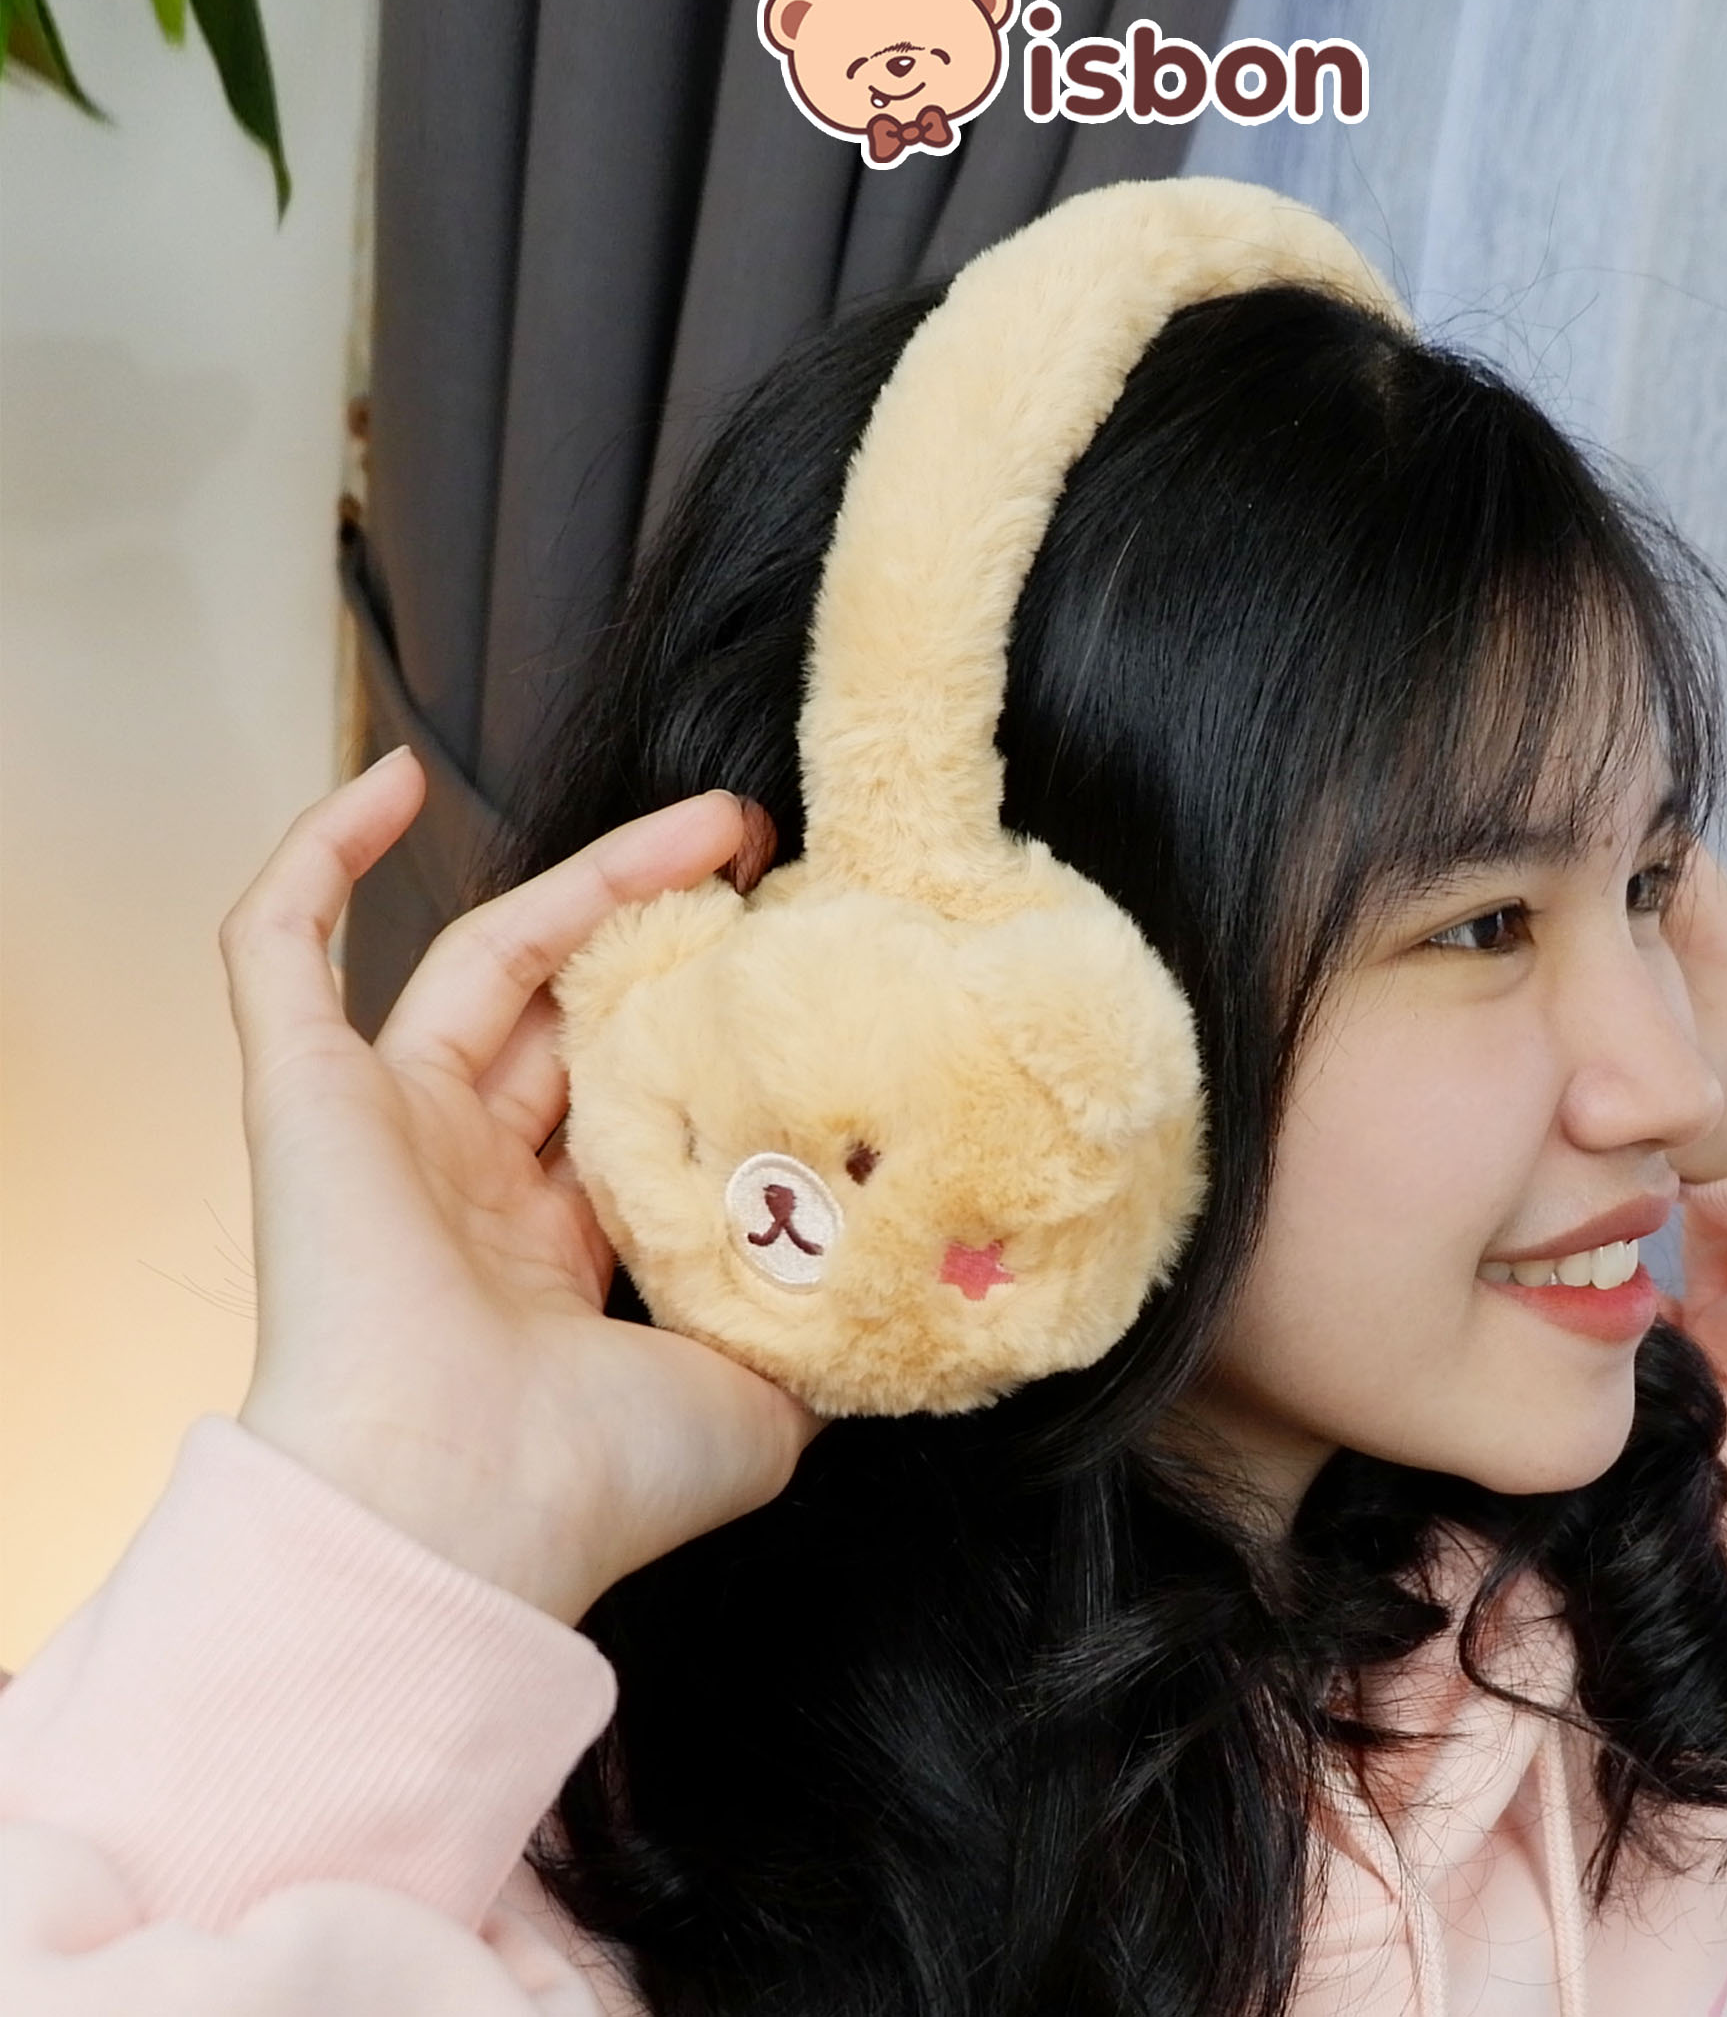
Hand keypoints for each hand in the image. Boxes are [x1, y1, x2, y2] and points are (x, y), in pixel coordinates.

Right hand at [225, 748, 812, 1623]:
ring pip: (480, 960)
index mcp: (554, 1257)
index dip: (708, 1025)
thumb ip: (812, 1338)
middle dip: (671, 932)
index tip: (804, 966)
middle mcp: (469, 1186)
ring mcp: (384, 1130)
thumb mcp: (756, 1403)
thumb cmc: (596, 1479)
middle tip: (769, 866)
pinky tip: (394, 778)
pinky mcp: (302, 1095)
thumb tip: (888, 1307)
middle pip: (573, 1013)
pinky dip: (319, 855)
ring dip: (587, 877)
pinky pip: (276, 948)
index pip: (633, 1103)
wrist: (462, 1509)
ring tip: (709, 819)